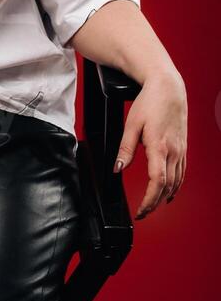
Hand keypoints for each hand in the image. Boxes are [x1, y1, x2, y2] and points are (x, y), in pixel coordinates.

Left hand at [113, 68, 187, 219]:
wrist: (168, 88)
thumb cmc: (150, 103)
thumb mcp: (132, 124)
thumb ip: (125, 148)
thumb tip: (117, 169)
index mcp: (159, 147)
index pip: (157, 182)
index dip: (149, 200)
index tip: (140, 210)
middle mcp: (174, 151)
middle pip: (167, 187)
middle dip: (155, 203)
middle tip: (143, 212)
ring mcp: (181, 150)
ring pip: (176, 182)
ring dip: (165, 197)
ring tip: (153, 206)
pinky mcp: (183, 148)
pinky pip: (182, 173)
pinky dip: (175, 186)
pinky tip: (169, 192)